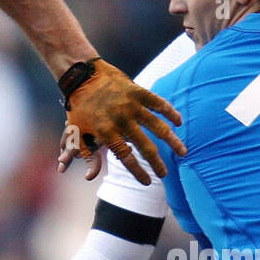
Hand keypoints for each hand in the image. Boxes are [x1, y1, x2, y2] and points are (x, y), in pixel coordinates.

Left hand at [65, 59, 183, 185]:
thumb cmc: (79, 109)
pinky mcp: (138, 91)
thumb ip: (87, 156)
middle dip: (156, 163)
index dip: (137, 171)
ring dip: (172, 141)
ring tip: (182, 152)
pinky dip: (170, 112)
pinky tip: (178, 123)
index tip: (147, 182)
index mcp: (106, 133)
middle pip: (145, 146)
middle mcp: (121, 120)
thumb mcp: (77, 134)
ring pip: (158, 126)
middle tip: (164, 174)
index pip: (126, 158)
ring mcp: (131, 105)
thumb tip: (90, 178)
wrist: (82, 77)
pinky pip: (159, 103)